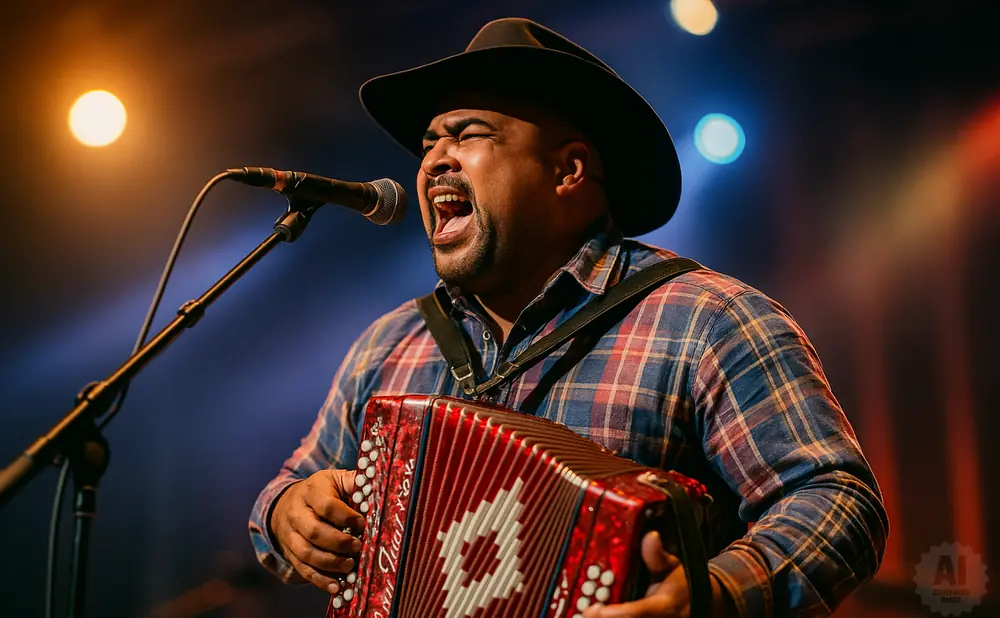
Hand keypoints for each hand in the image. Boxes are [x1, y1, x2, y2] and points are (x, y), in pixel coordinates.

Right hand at [270, 469, 366, 594]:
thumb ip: (353, 482)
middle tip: (358, 547)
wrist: (285, 503)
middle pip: (314, 531)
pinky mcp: (290, 553)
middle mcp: (296, 513)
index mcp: (311, 492)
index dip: (347, 517)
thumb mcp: (335, 479)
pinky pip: (303, 569)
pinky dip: (320, 580)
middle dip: (339, 543)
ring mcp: (290, 535)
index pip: (327, 506)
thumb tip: (376, 488)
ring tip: (350, 566)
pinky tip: (336, 587)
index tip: (363, 524)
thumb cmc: (320, 491)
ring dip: (330, 563)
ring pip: (306, 553)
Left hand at [582, 531, 731, 617]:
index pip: (635, 613)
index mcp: (662, 606)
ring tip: (583, 613)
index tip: (593, 609)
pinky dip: (605, 617)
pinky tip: (593, 614)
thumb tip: (650, 536)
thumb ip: (657, 556)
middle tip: (582, 611)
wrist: (697, 604)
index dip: (612, 614)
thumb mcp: (674, 567)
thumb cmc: (682, 584)